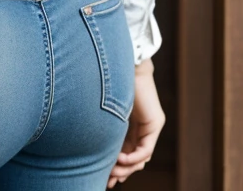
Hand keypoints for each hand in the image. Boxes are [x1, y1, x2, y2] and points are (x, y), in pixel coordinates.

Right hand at [107, 58, 164, 187]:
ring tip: (112, 171)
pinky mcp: (155, 123)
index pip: (126, 152)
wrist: (118, 63)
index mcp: (128, 123)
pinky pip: (146, 150)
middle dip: (121, 172)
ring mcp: (150, 125)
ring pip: (141, 157)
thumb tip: (87, 147)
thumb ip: (103, 131)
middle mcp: (141, 126)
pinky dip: (134, 158)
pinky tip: (120, 159)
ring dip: (127, 168)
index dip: (116, 167)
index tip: (104, 178)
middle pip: (134, 158)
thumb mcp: (104, 115)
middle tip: (108, 181)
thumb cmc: (105, 81)